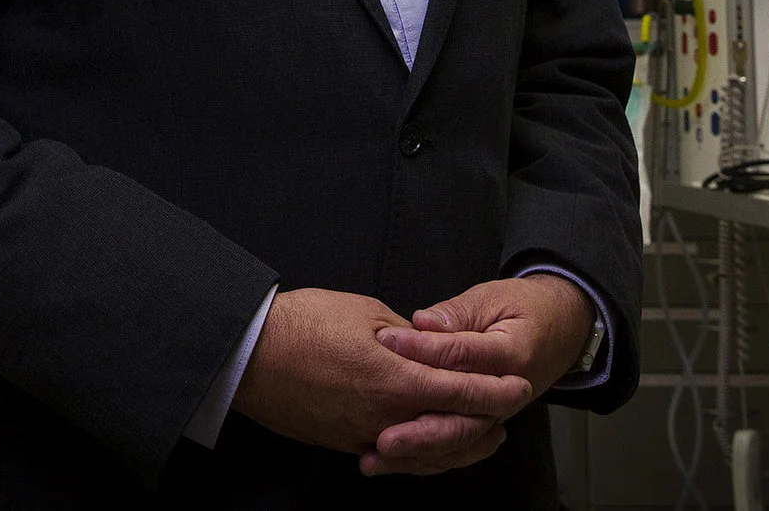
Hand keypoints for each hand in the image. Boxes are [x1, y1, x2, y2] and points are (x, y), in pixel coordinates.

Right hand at [230, 288, 531, 473]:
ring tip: (480, 436)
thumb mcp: (366, 313)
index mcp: (398, 380)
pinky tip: (430, 449)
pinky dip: (422, 454)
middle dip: (485, 424)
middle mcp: (387, 417)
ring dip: (458, 446)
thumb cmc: (303, 325)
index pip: (463, 392)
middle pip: (453, 432)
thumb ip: (407, 337)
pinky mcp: (346, 443)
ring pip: (426, 453)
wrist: (250, 356)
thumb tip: (427, 346)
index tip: (518, 386)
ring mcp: (365, 435)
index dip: (495, 391)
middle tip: (507, 414)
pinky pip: (396, 456)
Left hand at [366, 275, 594, 471]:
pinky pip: (456, 447)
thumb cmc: (524, 309)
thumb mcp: (493, 299)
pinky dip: (425, 458)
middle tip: (381, 435)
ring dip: (416, 454)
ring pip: (457, 443)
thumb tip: (422, 323)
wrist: (561, 328)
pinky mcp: (484, 423)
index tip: (387, 342)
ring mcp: (496, 415)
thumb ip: (456, 314)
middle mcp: (506, 396)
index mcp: (512, 355)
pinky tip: (392, 462)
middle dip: (419, 432)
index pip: (462, 356)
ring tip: (376, 458)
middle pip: (462, 421)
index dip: (422, 350)